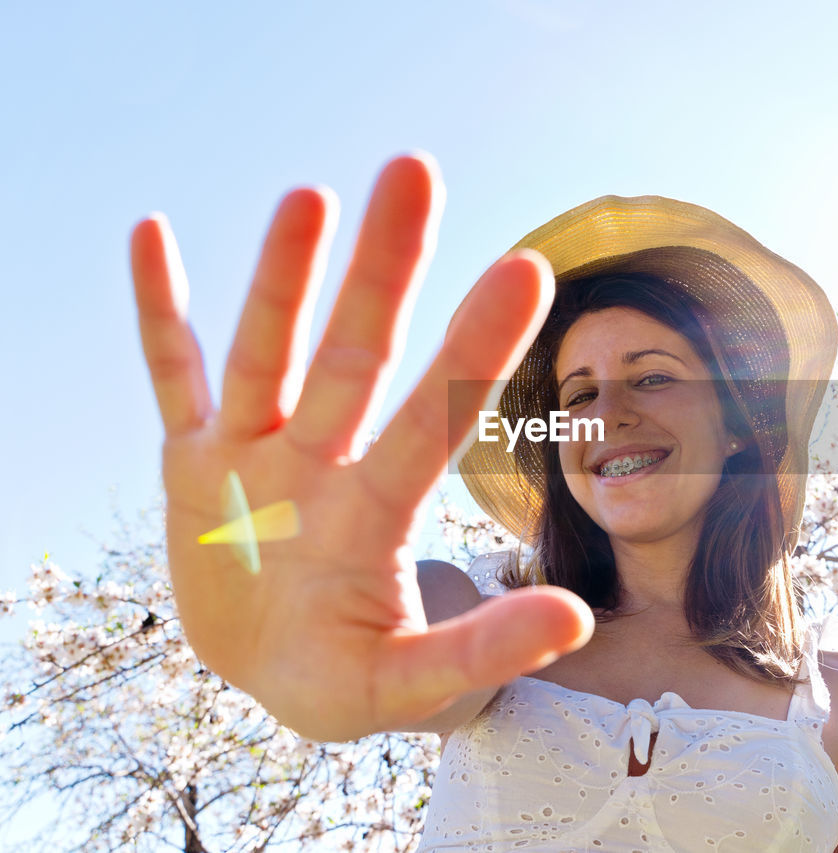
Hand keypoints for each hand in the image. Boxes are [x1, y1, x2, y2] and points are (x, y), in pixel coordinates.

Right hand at [130, 154, 592, 740]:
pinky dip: (160, 314)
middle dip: (383, 270)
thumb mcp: (410, 683)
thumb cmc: (348, 678)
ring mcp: (255, 457)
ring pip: (270, 351)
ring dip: (283, 277)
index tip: (526, 268)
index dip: (475, 349)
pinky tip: (154, 235)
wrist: (274, 674)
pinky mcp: (192, 465)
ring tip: (310, 198)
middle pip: (357, 353)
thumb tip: (578, 620)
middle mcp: (323, 464)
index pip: (436, 417)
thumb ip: (484, 650)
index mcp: (379, 513)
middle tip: (414, 171)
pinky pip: (173, 377)